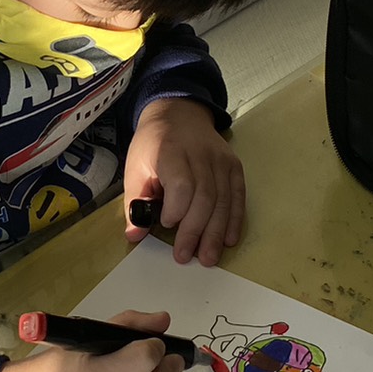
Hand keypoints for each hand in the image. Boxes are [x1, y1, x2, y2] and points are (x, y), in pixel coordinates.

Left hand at [124, 98, 244, 265]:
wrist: (178, 114)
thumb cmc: (153, 144)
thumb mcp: (135, 167)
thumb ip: (135, 201)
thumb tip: (135, 234)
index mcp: (171, 151)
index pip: (182, 184)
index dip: (177, 209)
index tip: (166, 224)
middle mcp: (201, 154)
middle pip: (205, 197)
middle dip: (196, 231)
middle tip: (186, 256)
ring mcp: (221, 160)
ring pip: (223, 200)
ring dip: (216, 232)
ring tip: (208, 257)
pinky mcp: (234, 166)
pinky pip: (238, 196)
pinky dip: (235, 220)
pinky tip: (229, 240)